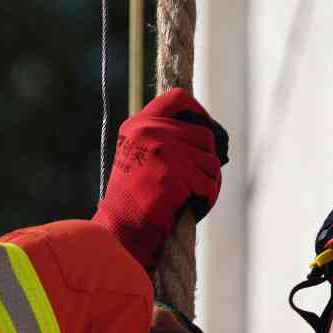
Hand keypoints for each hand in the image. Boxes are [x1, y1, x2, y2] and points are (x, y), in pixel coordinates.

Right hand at [94, 87, 229, 273]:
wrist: (119, 233)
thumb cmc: (132, 203)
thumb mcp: (139, 158)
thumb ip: (165, 140)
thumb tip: (212, 136)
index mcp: (138, 126)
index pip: (178, 99)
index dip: (198, 112)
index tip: (205, 129)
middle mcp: (149, 132)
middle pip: (204, 134)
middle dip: (207, 161)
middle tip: (195, 183)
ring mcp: (163, 152)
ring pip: (212, 161)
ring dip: (208, 183)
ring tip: (191, 198)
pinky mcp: (175, 176)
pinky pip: (210, 183)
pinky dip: (207, 200)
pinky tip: (191, 209)